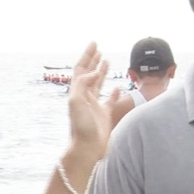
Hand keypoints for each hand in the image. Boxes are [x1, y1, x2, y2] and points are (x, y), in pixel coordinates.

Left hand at [67, 42, 119, 159]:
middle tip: (98, 48)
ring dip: (101, 72)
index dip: (87, 56)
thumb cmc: (81, 128)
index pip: (81, 69)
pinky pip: (109, 101)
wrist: (87, 149)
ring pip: (98, 84)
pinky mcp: (104, 116)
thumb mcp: (76, 102)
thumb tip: (95, 71)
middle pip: (88, 73)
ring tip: (106, 60)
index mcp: (77, 92)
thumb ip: (83, 83)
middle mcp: (85, 97)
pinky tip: (117, 87)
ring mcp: (94, 106)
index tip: (94, 44)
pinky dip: (113, 92)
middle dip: (92, 60)